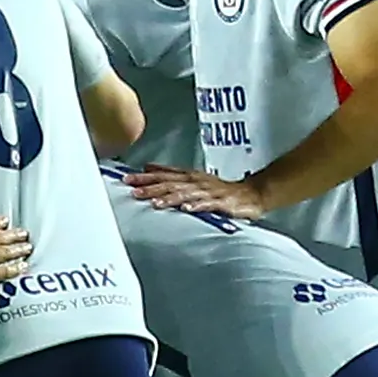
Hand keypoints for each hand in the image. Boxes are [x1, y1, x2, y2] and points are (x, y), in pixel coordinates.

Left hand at [129, 163, 273, 219]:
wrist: (251, 194)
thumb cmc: (220, 189)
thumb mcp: (193, 178)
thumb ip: (170, 174)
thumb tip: (147, 167)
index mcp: (189, 176)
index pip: (163, 175)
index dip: (145, 177)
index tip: (126, 179)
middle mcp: (196, 182)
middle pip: (171, 183)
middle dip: (151, 187)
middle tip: (133, 190)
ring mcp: (209, 192)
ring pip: (186, 194)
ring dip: (170, 198)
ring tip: (154, 203)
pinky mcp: (222, 203)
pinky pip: (208, 204)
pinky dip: (197, 206)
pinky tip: (187, 209)